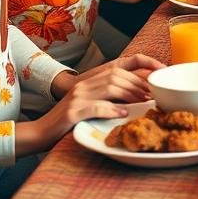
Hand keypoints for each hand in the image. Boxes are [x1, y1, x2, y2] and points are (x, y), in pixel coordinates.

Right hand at [16, 59, 158, 156]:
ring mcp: (77, 97)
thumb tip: (138, 97)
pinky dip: (112, 109)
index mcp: (90, 80)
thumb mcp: (90, 103)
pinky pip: (96, 106)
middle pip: (117, 75)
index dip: (140, 69)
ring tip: (142, 102)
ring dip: (130, 94)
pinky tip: (123, 114)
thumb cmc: (69, 121)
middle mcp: (84, 84)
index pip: (119, 66)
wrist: (40, 132)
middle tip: (152, 94)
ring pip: (109, 87)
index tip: (157, 76)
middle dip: (138, 83)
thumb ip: (109, 96)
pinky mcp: (72, 112)